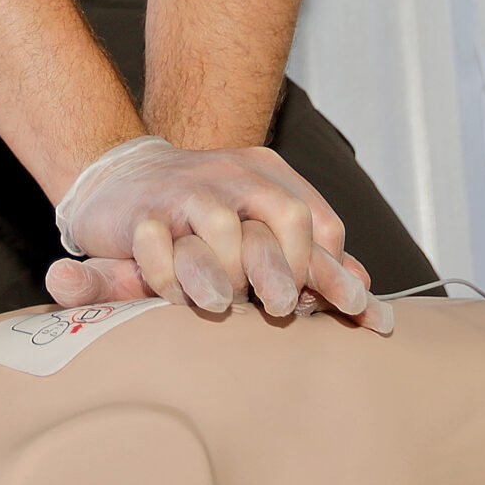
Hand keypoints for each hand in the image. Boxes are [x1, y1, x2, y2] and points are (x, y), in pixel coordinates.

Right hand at [47, 136, 391, 330]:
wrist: (120, 176)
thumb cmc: (200, 213)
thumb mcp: (256, 223)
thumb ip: (307, 256)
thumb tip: (364, 289)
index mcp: (267, 175)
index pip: (317, 220)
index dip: (330, 268)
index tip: (341, 308)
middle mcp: (231, 175)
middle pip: (281, 215)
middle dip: (286, 268)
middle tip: (284, 307)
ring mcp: (185, 190)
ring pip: (220, 227)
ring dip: (225, 274)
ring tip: (223, 305)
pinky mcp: (141, 210)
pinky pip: (159, 243)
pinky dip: (169, 275)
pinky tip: (175, 297)